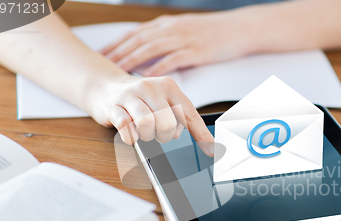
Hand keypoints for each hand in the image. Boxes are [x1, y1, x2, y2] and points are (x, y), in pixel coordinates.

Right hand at [89, 74, 213, 155]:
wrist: (105, 86)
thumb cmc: (141, 99)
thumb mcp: (164, 101)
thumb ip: (183, 118)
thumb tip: (208, 144)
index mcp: (168, 86)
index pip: (189, 114)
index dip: (201, 135)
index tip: (212, 151)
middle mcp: (150, 87)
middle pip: (168, 123)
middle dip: (165, 135)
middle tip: (158, 132)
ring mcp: (130, 96)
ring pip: (147, 124)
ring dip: (148, 136)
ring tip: (145, 132)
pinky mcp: (113, 107)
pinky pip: (126, 128)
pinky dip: (131, 136)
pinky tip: (131, 132)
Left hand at [101, 12, 253, 75]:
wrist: (239, 28)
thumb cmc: (213, 32)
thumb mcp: (184, 30)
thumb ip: (165, 39)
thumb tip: (147, 53)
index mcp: (166, 25)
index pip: (135, 33)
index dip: (116, 43)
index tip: (101, 54)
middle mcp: (171, 29)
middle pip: (138, 40)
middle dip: (118, 52)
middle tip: (102, 65)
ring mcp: (184, 39)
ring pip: (151, 48)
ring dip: (133, 60)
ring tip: (119, 71)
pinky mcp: (196, 50)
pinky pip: (173, 59)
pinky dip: (159, 67)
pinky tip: (148, 76)